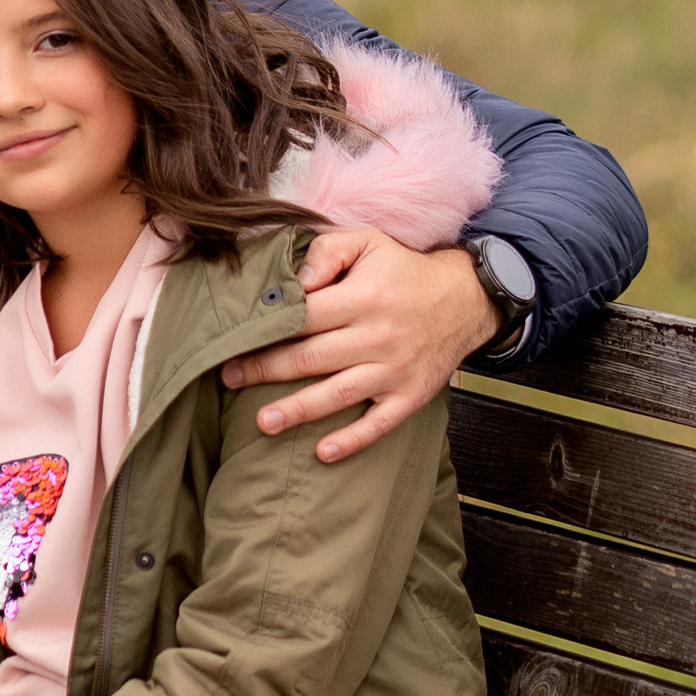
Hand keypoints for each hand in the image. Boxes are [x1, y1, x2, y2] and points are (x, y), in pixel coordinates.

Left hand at [221, 229, 498, 463]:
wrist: (466, 299)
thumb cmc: (402, 270)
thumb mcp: (367, 242)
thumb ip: (326, 252)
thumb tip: (295, 281)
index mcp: (362, 298)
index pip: (302, 317)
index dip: (265, 329)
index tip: (231, 339)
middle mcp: (377, 337)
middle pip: (310, 358)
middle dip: (265, 370)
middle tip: (229, 379)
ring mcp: (394, 370)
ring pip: (337, 395)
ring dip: (298, 411)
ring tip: (263, 423)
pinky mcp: (410, 396)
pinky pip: (379, 423)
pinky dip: (352, 440)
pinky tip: (322, 453)